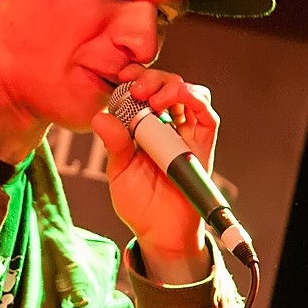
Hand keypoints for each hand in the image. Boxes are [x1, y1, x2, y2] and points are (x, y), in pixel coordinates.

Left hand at [89, 67, 218, 279]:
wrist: (159, 232)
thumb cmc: (139, 202)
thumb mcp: (119, 172)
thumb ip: (114, 145)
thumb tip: (100, 117)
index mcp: (144, 127)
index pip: (143, 90)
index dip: (135, 77)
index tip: (122, 75)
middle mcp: (167, 126)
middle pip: (166, 85)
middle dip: (152, 78)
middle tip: (137, 87)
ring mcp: (186, 134)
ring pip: (188, 93)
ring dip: (172, 85)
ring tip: (154, 98)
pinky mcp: (203, 146)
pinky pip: (207, 116)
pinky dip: (196, 99)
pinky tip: (180, 98)